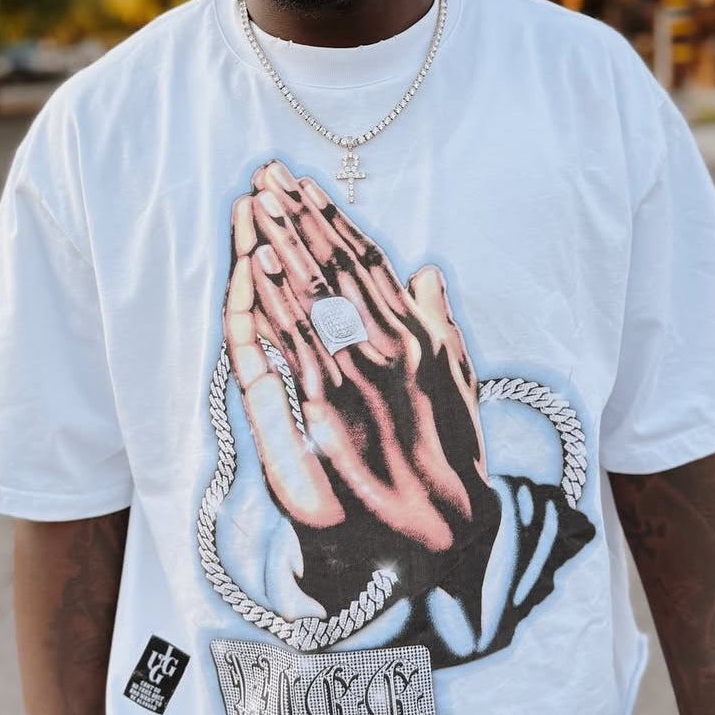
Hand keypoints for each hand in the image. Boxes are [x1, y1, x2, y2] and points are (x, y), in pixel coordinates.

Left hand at [223, 160, 497, 611]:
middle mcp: (388, 347)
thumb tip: (426, 271)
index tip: (306, 187)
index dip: (332, 222)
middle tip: (266, 176)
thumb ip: (440, 325)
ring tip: (254, 204)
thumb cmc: (454, 461)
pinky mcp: (330, 411)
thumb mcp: (460, 385)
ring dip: (279, 245)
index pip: (366, 265)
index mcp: (418, 336)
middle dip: (296, 220)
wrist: (445, 538)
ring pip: (311, 296)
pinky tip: (256, 266)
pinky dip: (275, 300)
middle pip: (332, 269)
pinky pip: (296, 343)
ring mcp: (358, 377)